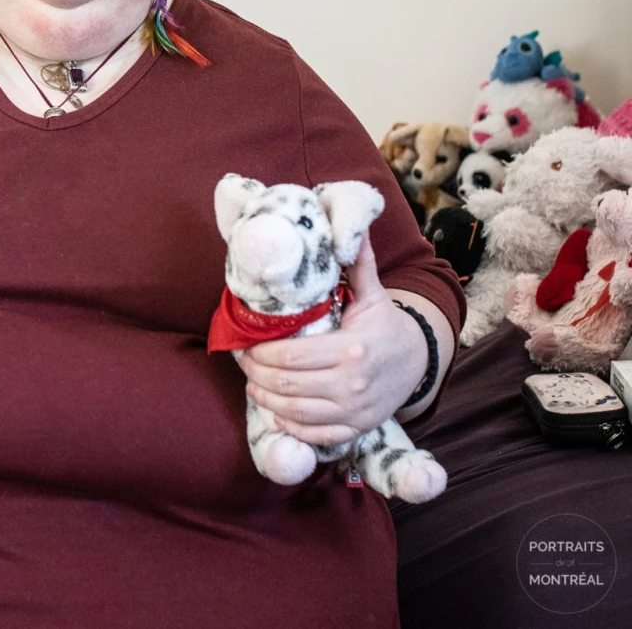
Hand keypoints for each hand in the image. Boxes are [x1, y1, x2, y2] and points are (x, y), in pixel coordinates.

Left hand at [236, 237, 426, 445]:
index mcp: (351, 349)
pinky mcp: (358, 428)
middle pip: (286, 385)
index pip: (290, 356)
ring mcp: (355, 410)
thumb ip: (356, 263)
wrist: (419, 361)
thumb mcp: (372, 294)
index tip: (243, 344)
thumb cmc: (385, 325)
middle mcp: (352, 384)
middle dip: (254, 374)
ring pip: (294, 412)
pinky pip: (316, 435)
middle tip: (242, 362)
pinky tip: (275, 411)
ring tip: (252, 383)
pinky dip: (290, 426)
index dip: (258, 353)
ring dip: (265, 399)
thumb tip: (351, 226)